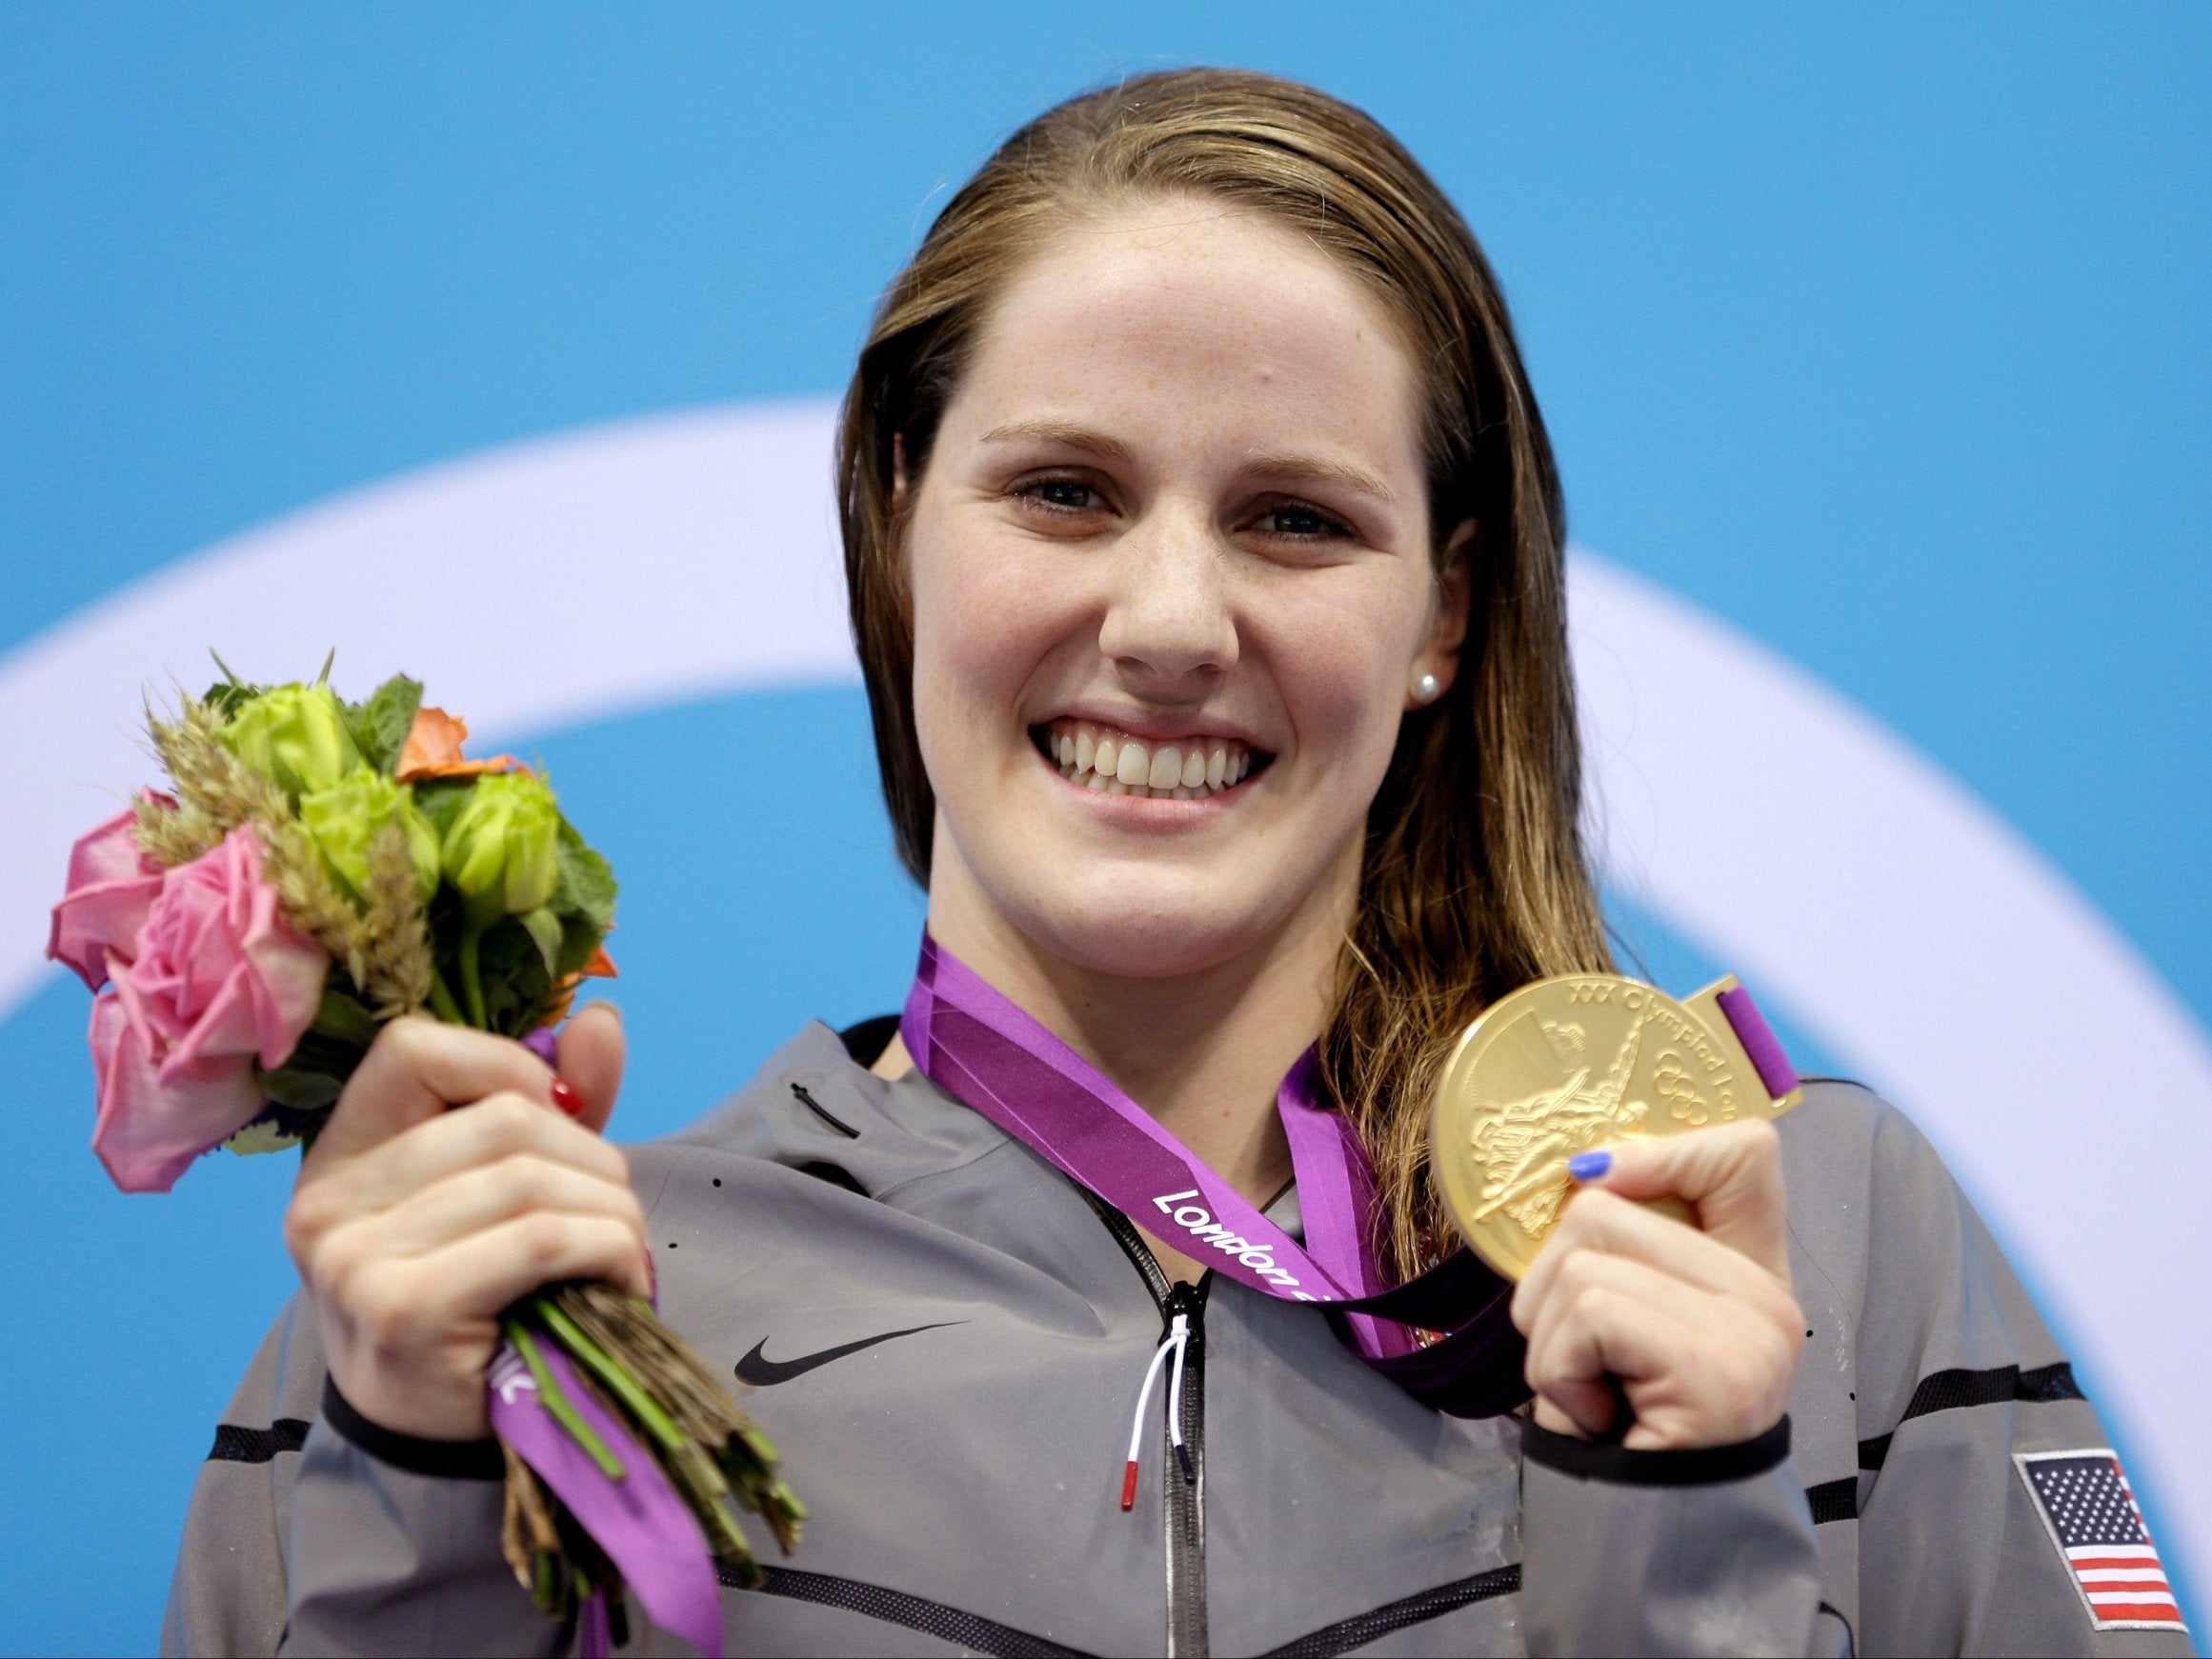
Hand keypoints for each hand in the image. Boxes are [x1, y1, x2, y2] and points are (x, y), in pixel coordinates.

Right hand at [285, 1005, 644, 1440]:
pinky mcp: (401, 1310)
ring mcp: (353, 1259)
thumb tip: (601, 1021)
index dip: (508, 1066)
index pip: (414, 1048)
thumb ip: (555, 1105)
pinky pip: (539, 1239)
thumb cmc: (483, 1299)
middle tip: (615, 1215)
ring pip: (530, 1178)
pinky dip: (606, 1249)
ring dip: (611, 1212)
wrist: (447, 1438)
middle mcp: (326, 1202)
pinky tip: (619, 1279)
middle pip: (500, 1119)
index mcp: (340, 1153)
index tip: (558, 1119)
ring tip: (622, 1253)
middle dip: (592, 1160)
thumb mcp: (512, 1188)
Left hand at [1509, 1119, 1803, 1449]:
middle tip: (1585, 1361)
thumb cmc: (1622, 1429)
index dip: (1654, 1154)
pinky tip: (1601, 1415)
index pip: (1743, 1151)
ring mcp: (1751, 1329)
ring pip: (1581, 1260)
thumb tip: (1583, 1168)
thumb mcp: (1625, 1322)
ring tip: (1594, 1393)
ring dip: (1548, 1339)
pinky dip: (1559, 1369)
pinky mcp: (1717, 1366)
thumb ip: (1624, 1247)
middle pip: (1605, 1204)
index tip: (1598, 1193)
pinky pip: (1586, 1314)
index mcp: (1753, 1270)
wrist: (1652, 1540)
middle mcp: (1767, 1295)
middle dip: (1550, 1285)